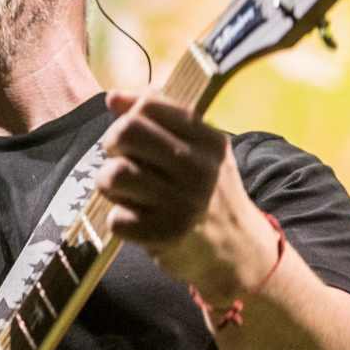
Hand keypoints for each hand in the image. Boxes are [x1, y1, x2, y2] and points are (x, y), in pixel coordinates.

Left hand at [96, 90, 274, 300]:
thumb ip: (159, 120)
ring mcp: (183, 202)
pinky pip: (116, 217)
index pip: (150, 105)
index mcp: (208, 140)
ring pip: (114, 174)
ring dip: (110, 185)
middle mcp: (199, 168)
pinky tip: (138, 222)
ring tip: (127, 193)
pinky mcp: (167, 235)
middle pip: (126, 133)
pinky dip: (120, 221)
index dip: (130, 116)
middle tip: (122, 161)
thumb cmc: (209, 195)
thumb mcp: (200, 152)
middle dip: (113, 145)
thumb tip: (114, 97)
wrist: (238, 253)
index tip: (134, 136)